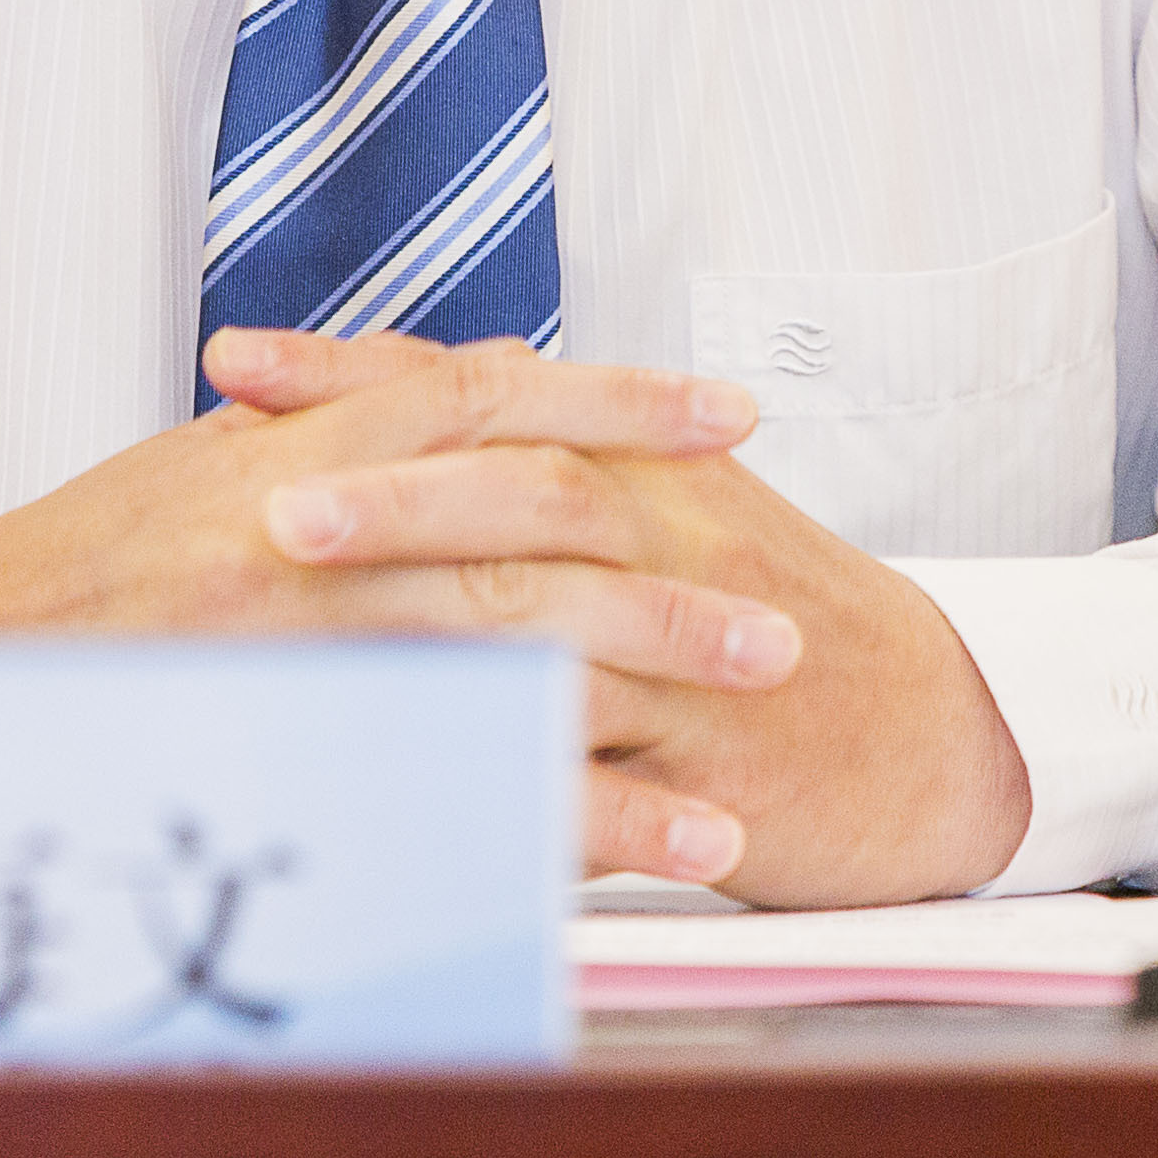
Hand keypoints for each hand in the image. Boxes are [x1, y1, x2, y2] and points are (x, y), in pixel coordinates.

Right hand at [0, 332, 797, 882]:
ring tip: (766, 716)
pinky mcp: (311, 730)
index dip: (619, 400)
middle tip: (781, 609)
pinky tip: (680, 844)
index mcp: (309, 439)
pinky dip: (591, 811)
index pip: (493, 395)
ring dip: (662, 686)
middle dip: (672, 567)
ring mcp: (315, 630)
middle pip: (538, 525)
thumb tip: (466, 401)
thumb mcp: (220, 457)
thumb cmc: (95, 555)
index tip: (726, 414)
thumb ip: (341, 422)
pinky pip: (474, 772)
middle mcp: (323, 521)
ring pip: (526, 646)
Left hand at [209, 329, 1034, 908]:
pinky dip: (513, 779)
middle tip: (258, 502)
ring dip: (432, 633)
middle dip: (384, 493)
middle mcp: (667, 531)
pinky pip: (603, 769)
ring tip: (318, 649)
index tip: (231, 363)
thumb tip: (372, 419)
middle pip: (517, 490)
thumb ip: (535, 457)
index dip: (354, 373)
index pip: (478, 390)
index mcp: (638, 457)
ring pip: (554, 625)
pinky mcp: (712, 759)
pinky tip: (416, 795)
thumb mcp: (670, 501)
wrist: (926, 729)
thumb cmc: (770, 609)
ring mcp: (692, 645)